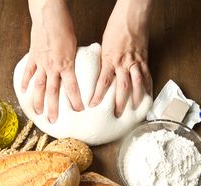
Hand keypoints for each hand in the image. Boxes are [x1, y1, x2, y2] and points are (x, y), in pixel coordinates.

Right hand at [22, 0, 83, 122]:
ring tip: (37, 112)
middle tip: (53, 121)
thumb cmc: (65, 27)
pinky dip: (25, 82)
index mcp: (66, 65)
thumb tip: (76, 69)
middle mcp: (53, 67)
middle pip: (52, 92)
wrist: (49, 14)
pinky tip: (24, 91)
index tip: (79, 111)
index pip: (72, 87)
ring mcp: (41, 63)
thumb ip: (74, 60)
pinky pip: (28, 72)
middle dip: (53, 108)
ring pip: (38, 86)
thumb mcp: (75, 46)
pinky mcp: (33, 57)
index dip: (76, 100)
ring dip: (37, 101)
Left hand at [90, 0, 152, 116]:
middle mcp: (123, 63)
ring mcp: (135, 62)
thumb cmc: (116, 27)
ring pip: (137, 84)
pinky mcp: (144, 59)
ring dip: (136, 98)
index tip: (93, 105)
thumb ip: (105, 61)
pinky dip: (148, 86)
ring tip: (134, 109)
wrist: (132, 15)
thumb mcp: (104, 46)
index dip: (98, 95)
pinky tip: (147, 95)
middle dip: (120, 103)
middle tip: (117, 114)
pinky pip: (147, 76)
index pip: (103, 82)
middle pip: (122, 88)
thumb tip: (102, 74)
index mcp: (110, 60)